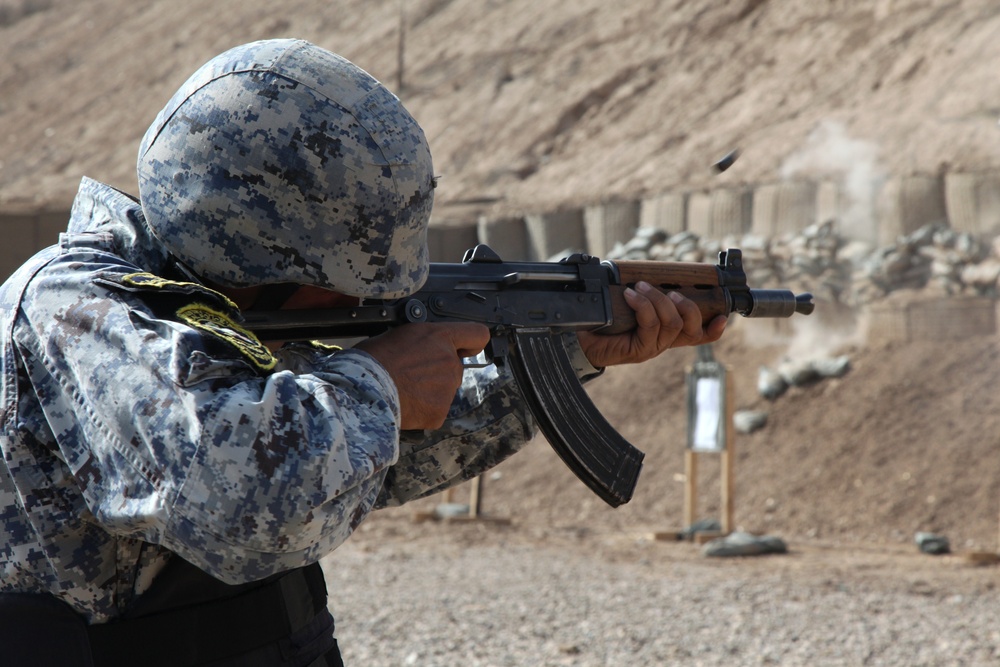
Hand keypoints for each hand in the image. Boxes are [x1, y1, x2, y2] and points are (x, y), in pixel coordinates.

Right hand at [355, 322, 489, 429]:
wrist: (364, 390)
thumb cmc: (372, 360)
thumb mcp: (400, 335)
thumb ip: (422, 342)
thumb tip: (422, 348)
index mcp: (439, 337)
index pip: (476, 334)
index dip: (472, 342)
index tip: (467, 348)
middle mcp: (449, 361)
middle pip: (454, 367)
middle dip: (438, 372)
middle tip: (411, 375)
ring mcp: (447, 387)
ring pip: (445, 390)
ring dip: (429, 391)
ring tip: (403, 390)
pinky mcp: (440, 411)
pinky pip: (435, 410)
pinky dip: (423, 410)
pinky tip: (405, 404)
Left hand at [576, 282, 726, 367]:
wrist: (579, 340)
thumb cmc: (603, 319)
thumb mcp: (628, 303)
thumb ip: (644, 293)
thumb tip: (650, 272)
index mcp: (665, 333)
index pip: (698, 335)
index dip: (714, 328)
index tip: (722, 316)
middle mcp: (662, 343)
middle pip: (691, 328)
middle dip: (687, 305)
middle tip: (671, 291)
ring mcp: (651, 348)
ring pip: (671, 324)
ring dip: (658, 300)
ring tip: (641, 287)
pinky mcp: (638, 351)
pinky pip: (650, 325)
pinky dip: (642, 305)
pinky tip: (630, 296)